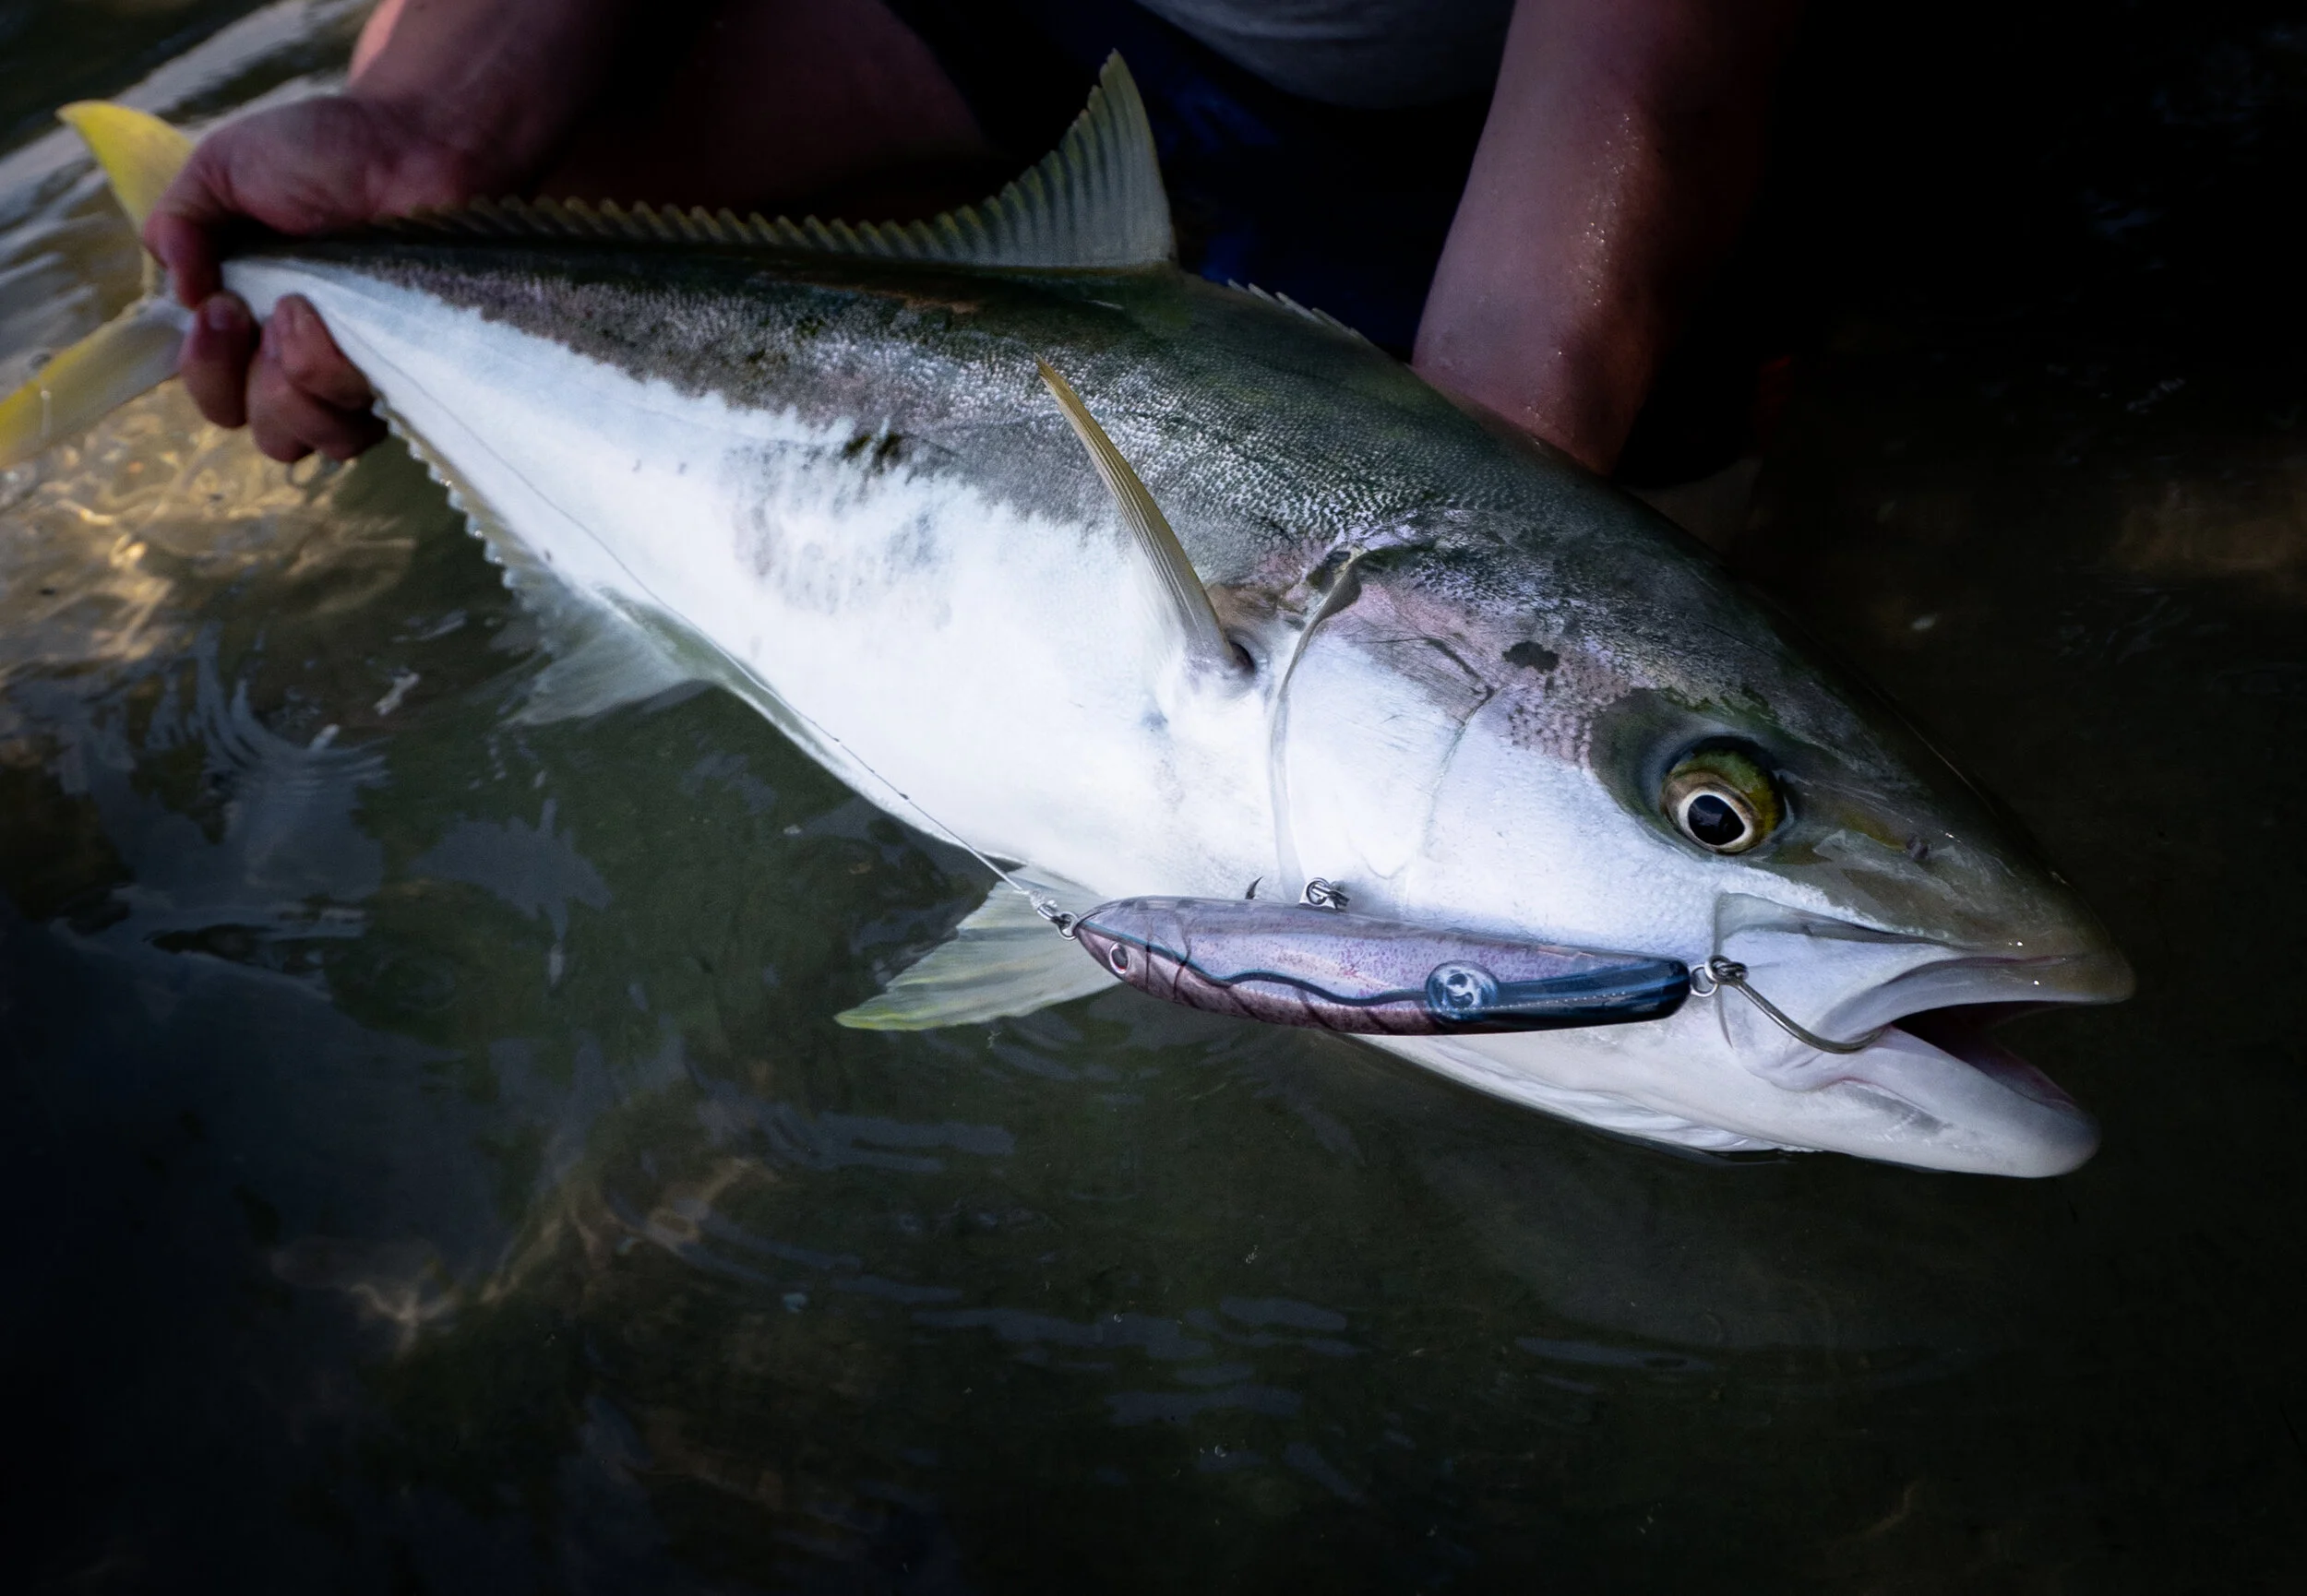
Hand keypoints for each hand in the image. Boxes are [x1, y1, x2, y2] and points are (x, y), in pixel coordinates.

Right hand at [146, 94, 487, 461]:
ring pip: (315, 439)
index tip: (221, 309)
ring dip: (299, 388)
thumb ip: (178, 224)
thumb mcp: (222, 170)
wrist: (415, 145)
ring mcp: (358, 374)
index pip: (214, 391)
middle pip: (259, 428)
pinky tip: (356, 334)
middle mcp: (299, 360)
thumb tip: (180, 291)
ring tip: (310, 315)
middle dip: (245, 379)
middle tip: (270, 310)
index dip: (205, 369)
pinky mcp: (407, 379)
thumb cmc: (322, 154)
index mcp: (248, 322)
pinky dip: (349, 387)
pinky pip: (370, 425)